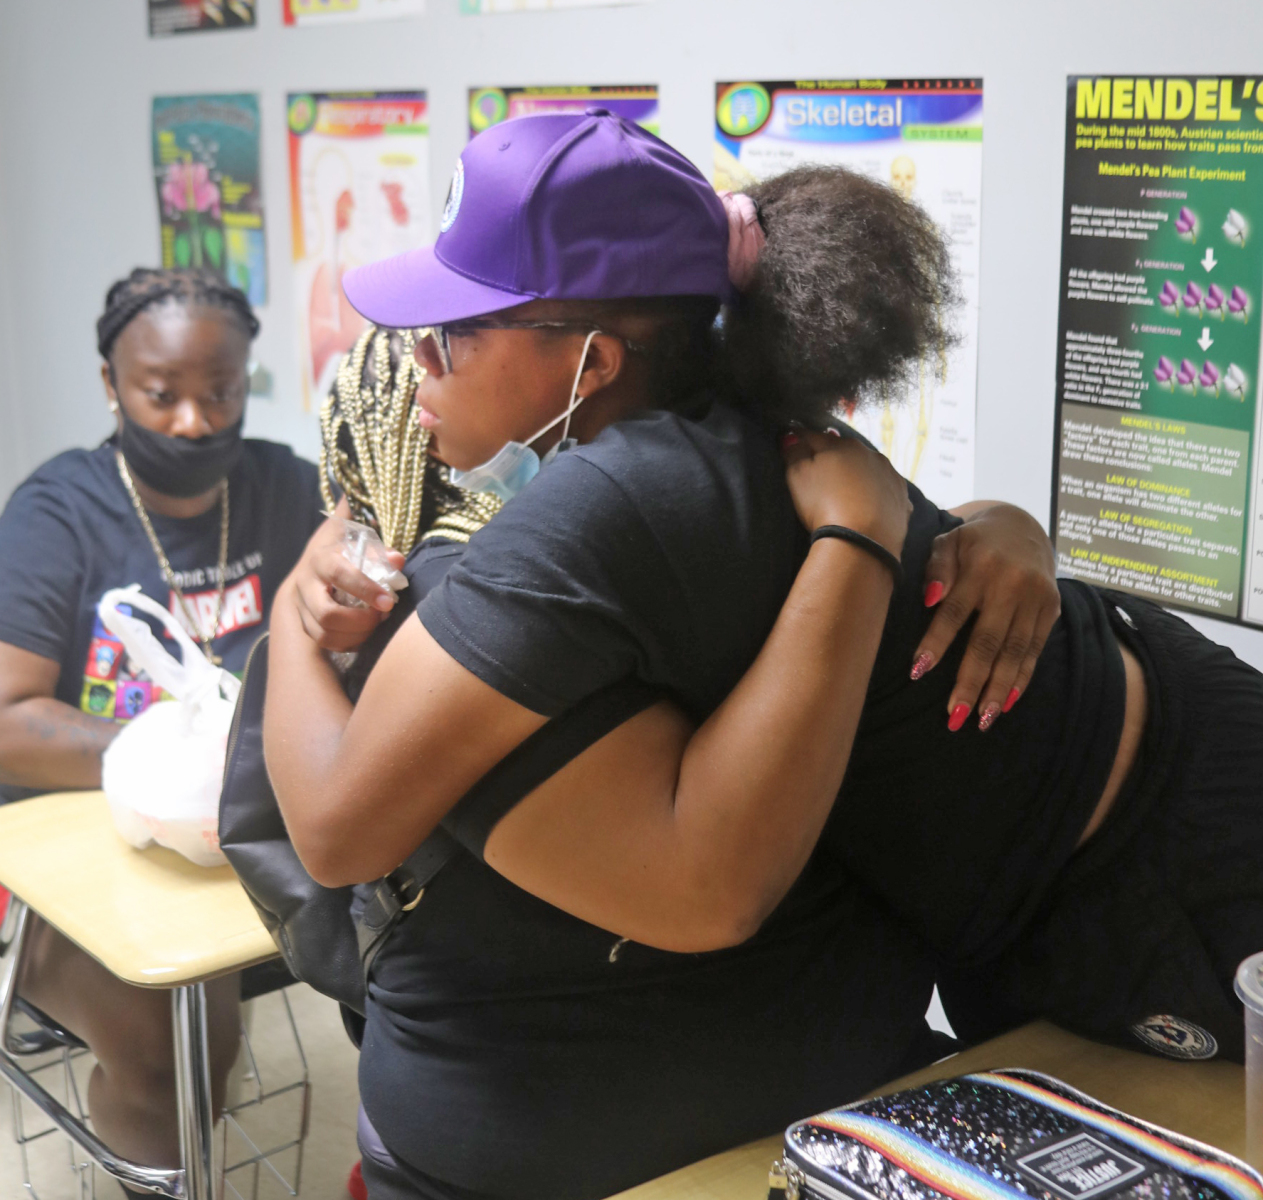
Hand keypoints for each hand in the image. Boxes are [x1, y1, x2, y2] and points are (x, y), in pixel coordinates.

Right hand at [287, 508, 405, 652]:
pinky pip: (325, 643)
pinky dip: (349, 643)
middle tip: (381, 617)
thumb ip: (381, 555)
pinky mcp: (304, 623)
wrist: (318, 564)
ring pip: (324, 634)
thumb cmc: (348, 556)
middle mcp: (305, 583)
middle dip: (359, 622)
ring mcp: (301, 606)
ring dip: (356, 635)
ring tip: (375, 625)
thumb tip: (397, 561)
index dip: (365, 590)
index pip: (339, 574)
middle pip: (326, 613)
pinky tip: (365, 635)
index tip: (388, 603)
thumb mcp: (362, 547)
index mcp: (321, 559)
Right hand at [780, 430, 911, 558]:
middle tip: (820, 472)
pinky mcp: (903, 501)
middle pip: (846, 451)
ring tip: (847, 492)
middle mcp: (870, 454)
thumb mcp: (797, 477)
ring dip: (858, 475)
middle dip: (833, 457)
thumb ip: (793, 453)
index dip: (800, 440)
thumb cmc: (823, 505)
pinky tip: (869, 509)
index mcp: (842, 445)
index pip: (815, 436)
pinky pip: (887, 493)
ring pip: (870, 470)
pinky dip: (877, 497)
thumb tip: (791, 437)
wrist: (862, 543)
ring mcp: (890, 477)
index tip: (791, 444)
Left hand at [910, 503, 1060, 731]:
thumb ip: (937, 567)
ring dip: (997, 689)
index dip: (936, 643)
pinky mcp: (1051, 609)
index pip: (954, 612)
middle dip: (971, 681)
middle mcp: (1012, 585)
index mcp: (980, 567)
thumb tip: (929, 598)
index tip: (917, 672)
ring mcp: (1036, 598)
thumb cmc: (972, 541)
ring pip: (1015, 651)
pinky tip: (1006, 702)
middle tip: (954, 715)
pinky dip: (1021, 678)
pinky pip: (1035, 650)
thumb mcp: (948, 541)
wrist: (1023, 526)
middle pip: (987, 641)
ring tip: (981, 719)